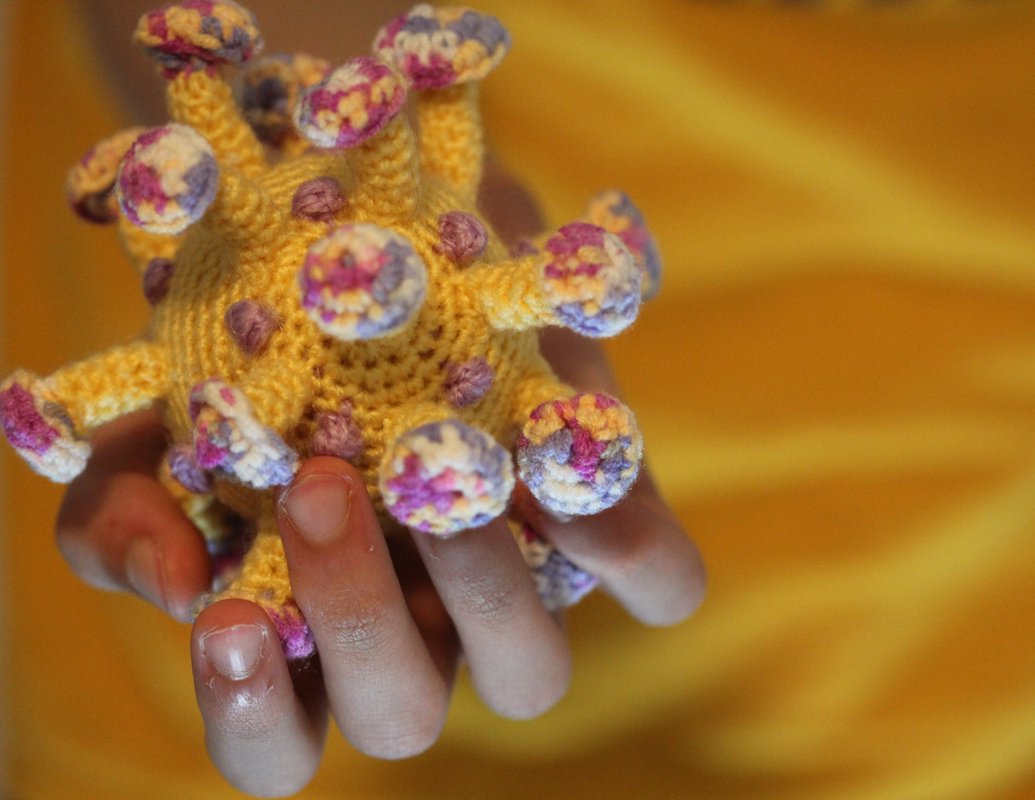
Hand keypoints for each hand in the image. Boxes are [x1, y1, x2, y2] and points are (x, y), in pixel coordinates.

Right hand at [53, 337, 703, 796]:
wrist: (384, 237)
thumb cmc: (261, 354)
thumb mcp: (160, 419)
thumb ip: (127, 509)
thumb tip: (181, 585)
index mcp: (311, 630)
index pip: (276, 747)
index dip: (252, 714)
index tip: (228, 614)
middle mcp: (422, 630)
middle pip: (403, 716)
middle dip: (361, 617)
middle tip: (321, 486)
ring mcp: (523, 588)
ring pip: (529, 674)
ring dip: (482, 588)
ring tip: (438, 470)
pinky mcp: (614, 526)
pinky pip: (658, 582)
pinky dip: (625, 546)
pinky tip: (561, 467)